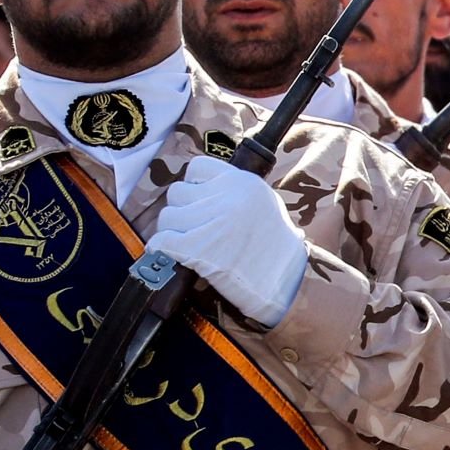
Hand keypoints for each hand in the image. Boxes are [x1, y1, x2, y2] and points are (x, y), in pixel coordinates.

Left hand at [143, 157, 309, 328]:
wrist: (288, 282)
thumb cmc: (277, 246)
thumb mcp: (265, 204)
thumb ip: (234, 192)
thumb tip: (199, 189)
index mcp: (243, 182)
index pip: (197, 167)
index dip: (194, 185)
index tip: (200, 202)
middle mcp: (227, 197)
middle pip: (177, 192)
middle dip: (182, 211)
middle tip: (194, 228)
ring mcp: (212, 222)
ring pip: (167, 217)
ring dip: (172, 231)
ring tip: (188, 244)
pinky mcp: (199, 249)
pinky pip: (161, 241)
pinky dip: (161, 249)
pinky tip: (171, 254)